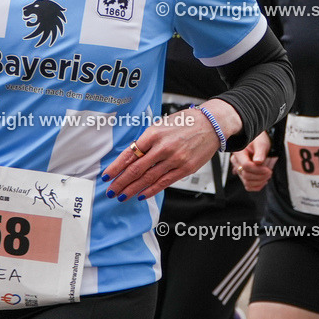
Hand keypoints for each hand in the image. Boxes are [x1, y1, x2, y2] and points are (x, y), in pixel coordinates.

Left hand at [101, 100, 241, 201]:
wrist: (211, 124)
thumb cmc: (185, 123)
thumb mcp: (161, 125)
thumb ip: (147, 141)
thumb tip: (130, 157)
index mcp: (154, 134)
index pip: (130, 153)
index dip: (116, 167)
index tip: (107, 175)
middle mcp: (163, 147)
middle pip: (136, 169)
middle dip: (121, 182)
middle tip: (111, 190)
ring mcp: (174, 159)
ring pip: (148, 178)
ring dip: (133, 189)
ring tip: (122, 195)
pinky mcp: (185, 169)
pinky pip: (164, 182)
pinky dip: (151, 190)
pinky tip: (141, 195)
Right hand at [231, 132, 275, 191]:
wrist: (261, 144)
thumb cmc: (260, 141)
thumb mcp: (261, 144)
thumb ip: (260, 152)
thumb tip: (258, 161)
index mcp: (239, 152)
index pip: (245, 166)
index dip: (258, 170)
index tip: (268, 170)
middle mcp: (237, 162)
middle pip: (246, 175)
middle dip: (260, 176)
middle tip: (269, 172)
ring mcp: (239, 170)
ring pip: (247, 183)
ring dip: (260, 181)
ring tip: (267, 175)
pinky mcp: (243, 176)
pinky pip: (248, 187)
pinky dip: (258, 186)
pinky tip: (264, 180)